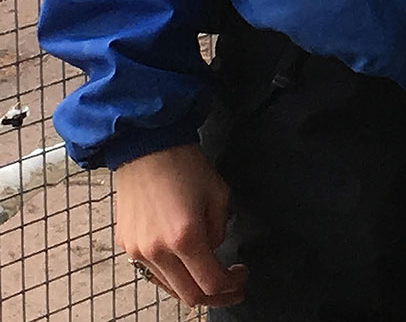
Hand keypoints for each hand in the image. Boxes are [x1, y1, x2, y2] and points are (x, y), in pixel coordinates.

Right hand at [114, 144, 247, 308]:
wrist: (147, 146)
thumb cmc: (184, 164)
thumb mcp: (218, 194)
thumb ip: (219, 230)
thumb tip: (212, 250)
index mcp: (185, 236)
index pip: (211, 283)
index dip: (231, 286)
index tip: (240, 276)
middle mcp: (158, 250)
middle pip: (189, 296)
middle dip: (216, 296)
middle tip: (231, 286)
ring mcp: (139, 251)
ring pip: (170, 288)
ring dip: (192, 286)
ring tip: (207, 272)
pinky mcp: (127, 246)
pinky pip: (153, 272)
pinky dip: (172, 275)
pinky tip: (185, 262)